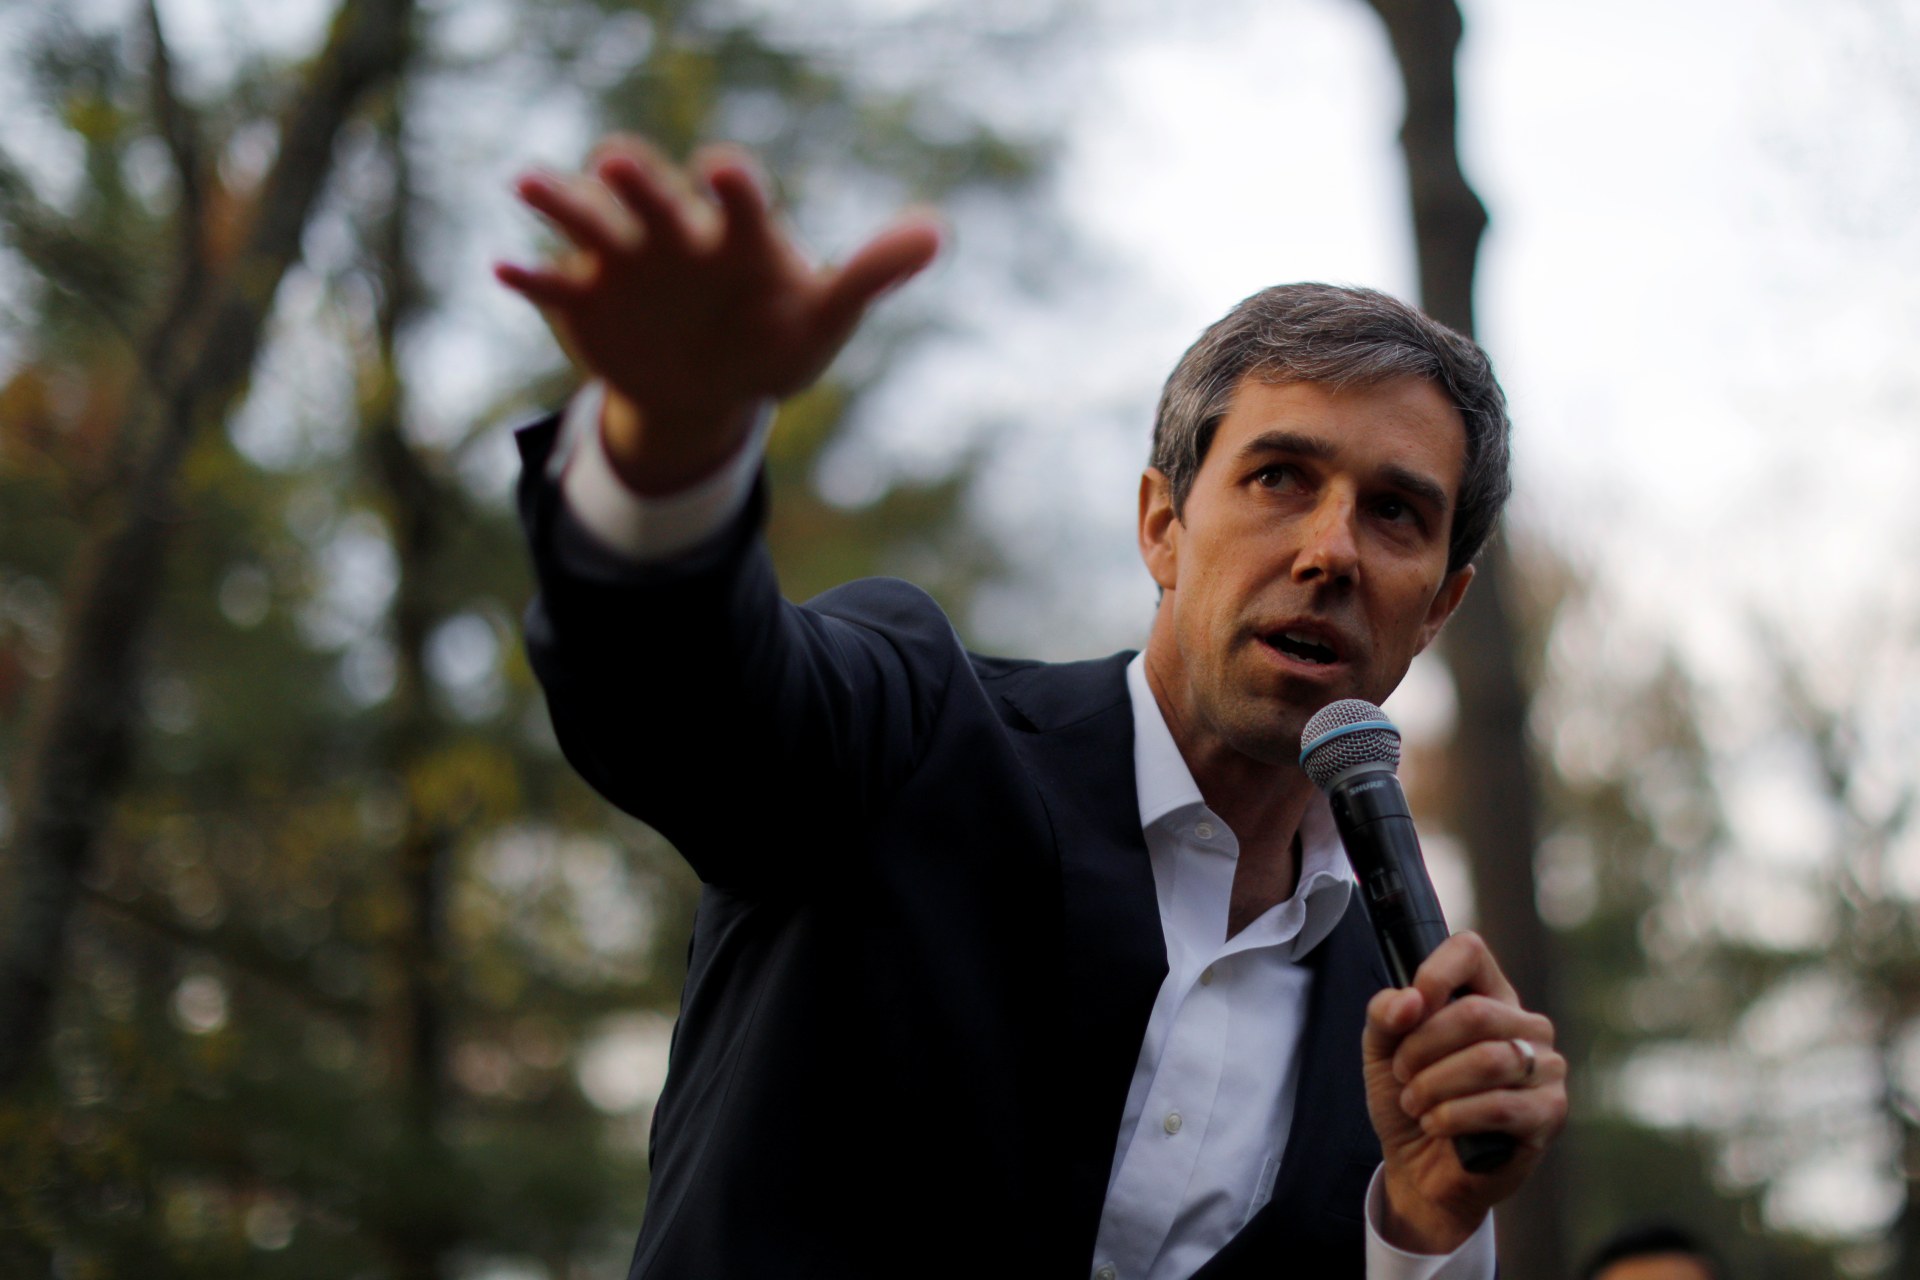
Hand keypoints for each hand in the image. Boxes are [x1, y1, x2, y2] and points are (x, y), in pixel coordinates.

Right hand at [495, 136, 940, 492]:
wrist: (711, 389)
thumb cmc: (774, 339)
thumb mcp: (823, 316)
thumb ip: (870, 274)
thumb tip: (936, 233)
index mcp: (734, 232)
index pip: (734, 200)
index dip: (729, 186)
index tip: (722, 172)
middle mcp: (673, 232)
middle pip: (650, 195)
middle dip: (636, 182)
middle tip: (618, 165)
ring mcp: (623, 263)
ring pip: (586, 220)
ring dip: (561, 202)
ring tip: (531, 186)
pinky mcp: (583, 299)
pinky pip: (550, 283)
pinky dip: (530, 275)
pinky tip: (507, 267)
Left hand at [1362, 931, 1566, 1254]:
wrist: (1420, 1169)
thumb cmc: (1409, 1099)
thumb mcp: (1381, 1050)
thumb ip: (1385, 1015)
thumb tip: (1410, 1000)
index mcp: (1487, 996)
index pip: (1470, 952)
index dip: (1434, 974)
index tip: (1409, 1007)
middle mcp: (1524, 1026)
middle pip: (1475, 1013)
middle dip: (1422, 1048)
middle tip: (1402, 1075)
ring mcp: (1544, 1068)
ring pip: (1488, 1060)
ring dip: (1435, 1085)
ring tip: (1416, 1103)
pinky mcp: (1548, 1113)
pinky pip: (1499, 1105)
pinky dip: (1454, 1116)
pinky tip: (1437, 1125)